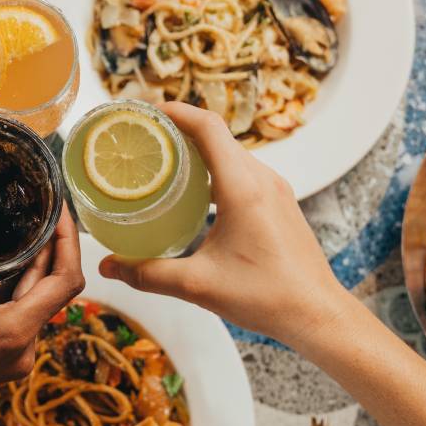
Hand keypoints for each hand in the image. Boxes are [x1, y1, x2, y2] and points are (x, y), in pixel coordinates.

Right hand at [0, 210, 83, 425]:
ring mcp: (11, 356)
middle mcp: (22, 348)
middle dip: (51, 245)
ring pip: (36, 301)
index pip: (66, 280)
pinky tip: (4, 260)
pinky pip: (18, 314)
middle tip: (42, 205)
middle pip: (54, 288)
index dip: (69, 239)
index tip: (59, 208)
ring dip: (35, 265)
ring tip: (27, 224)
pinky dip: (16, 286)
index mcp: (12, 333)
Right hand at [97, 102, 351, 349]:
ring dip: (200, 150)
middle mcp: (263, 180)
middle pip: (218, 136)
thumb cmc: (266, 296)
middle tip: (145, 138)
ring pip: (232, 154)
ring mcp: (276, 190)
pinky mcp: (280, 204)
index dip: (176, 112)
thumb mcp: (198, 285)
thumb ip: (148, 274)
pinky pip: (245, 172)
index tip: (146, 112)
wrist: (316, 313)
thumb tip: (109, 268)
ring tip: (165, 161)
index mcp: (243, 188)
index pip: (208, 128)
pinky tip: (197, 193)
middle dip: (180, 130)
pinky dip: (217, 170)